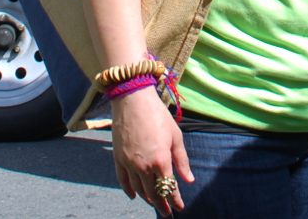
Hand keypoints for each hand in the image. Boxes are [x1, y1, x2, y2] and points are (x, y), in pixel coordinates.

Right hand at [110, 85, 190, 212]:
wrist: (133, 100)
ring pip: (139, 189)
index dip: (175, 200)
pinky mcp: (118, 158)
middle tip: (167, 211)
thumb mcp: (176, 136)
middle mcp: (144, 166)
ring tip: (154, 202)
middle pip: (153, 193)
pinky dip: (129, 190)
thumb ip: (182, 160)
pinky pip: (123, 180)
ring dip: (147, 198)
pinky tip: (134, 196)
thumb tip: (189, 180)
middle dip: (161, 204)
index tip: (180, 207)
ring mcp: (129, 164)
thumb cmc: (158, 115)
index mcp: (161, 160)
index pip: (169, 188)